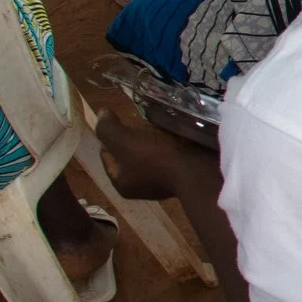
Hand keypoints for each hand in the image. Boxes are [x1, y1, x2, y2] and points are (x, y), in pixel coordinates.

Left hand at [95, 108, 216, 201]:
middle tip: (139, 122)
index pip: (106, 155)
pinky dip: (169, 145)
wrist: (200, 171)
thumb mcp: (125, 141)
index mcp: (122, 183)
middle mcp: (141, 186)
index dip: (109, 136)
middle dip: (132, 139)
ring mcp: (163, 182)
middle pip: (129, 156)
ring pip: (150, 155)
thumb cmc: (157, 158)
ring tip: (157, 125)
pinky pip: (169, 156)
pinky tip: (174, 134)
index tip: (117, 120)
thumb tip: (100, 115)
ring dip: (152, 141)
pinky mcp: (181, 174)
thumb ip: (108, 128)